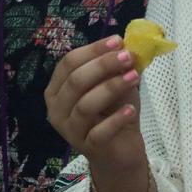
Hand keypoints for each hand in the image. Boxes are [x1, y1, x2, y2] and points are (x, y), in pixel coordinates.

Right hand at [44, 36, 147, 185]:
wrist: (120, 150)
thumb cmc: (113, 112)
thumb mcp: (115, 84)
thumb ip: (117, 67)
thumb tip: (127, 45)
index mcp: (57, 89)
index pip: (68, 63)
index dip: (93, 50)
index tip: (118, 41)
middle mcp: (56, 109)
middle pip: (75, 81)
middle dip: (103, 65)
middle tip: (128, 56)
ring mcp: (69, 131)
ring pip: (85, 105)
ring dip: (111, 88)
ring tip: (134, 77)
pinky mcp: (87, 148)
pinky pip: (99, 132)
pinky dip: (116, 120)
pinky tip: (131, 110)